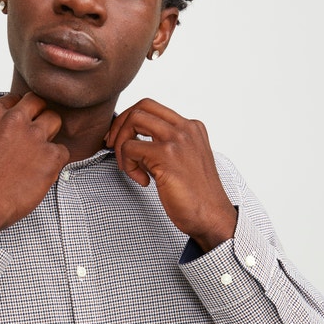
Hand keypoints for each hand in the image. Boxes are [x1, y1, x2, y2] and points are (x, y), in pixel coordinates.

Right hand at [0, 92, 69, 239]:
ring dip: (50, 135)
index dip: (20, 113)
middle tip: (35, 135)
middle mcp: (14, 119)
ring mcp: (34, 136)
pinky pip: (63, 151)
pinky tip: (41, 174)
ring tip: (39, 155)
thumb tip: (8, 132)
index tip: (20, 126)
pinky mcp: (50, 156)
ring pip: (54, 120)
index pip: (15, 99)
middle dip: (38, 115)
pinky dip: (56, 162)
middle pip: (38, 102)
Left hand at [106, 98, 236, 252]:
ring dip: (121, 143)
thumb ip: (161, 147)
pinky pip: (130, 148)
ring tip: (127, 166)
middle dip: (120, 125)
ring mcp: (177, 139)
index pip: (152, 107)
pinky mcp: (166, 155)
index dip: (129, 120)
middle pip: (141, 107)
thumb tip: (130, 142)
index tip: (120, 139)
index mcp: (191, 127)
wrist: (211, 216)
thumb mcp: (182, 161)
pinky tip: (143, 181)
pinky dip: (128, 165)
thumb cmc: (196, 196)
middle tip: (112, 147)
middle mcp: (186, 128)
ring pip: (133, 120)